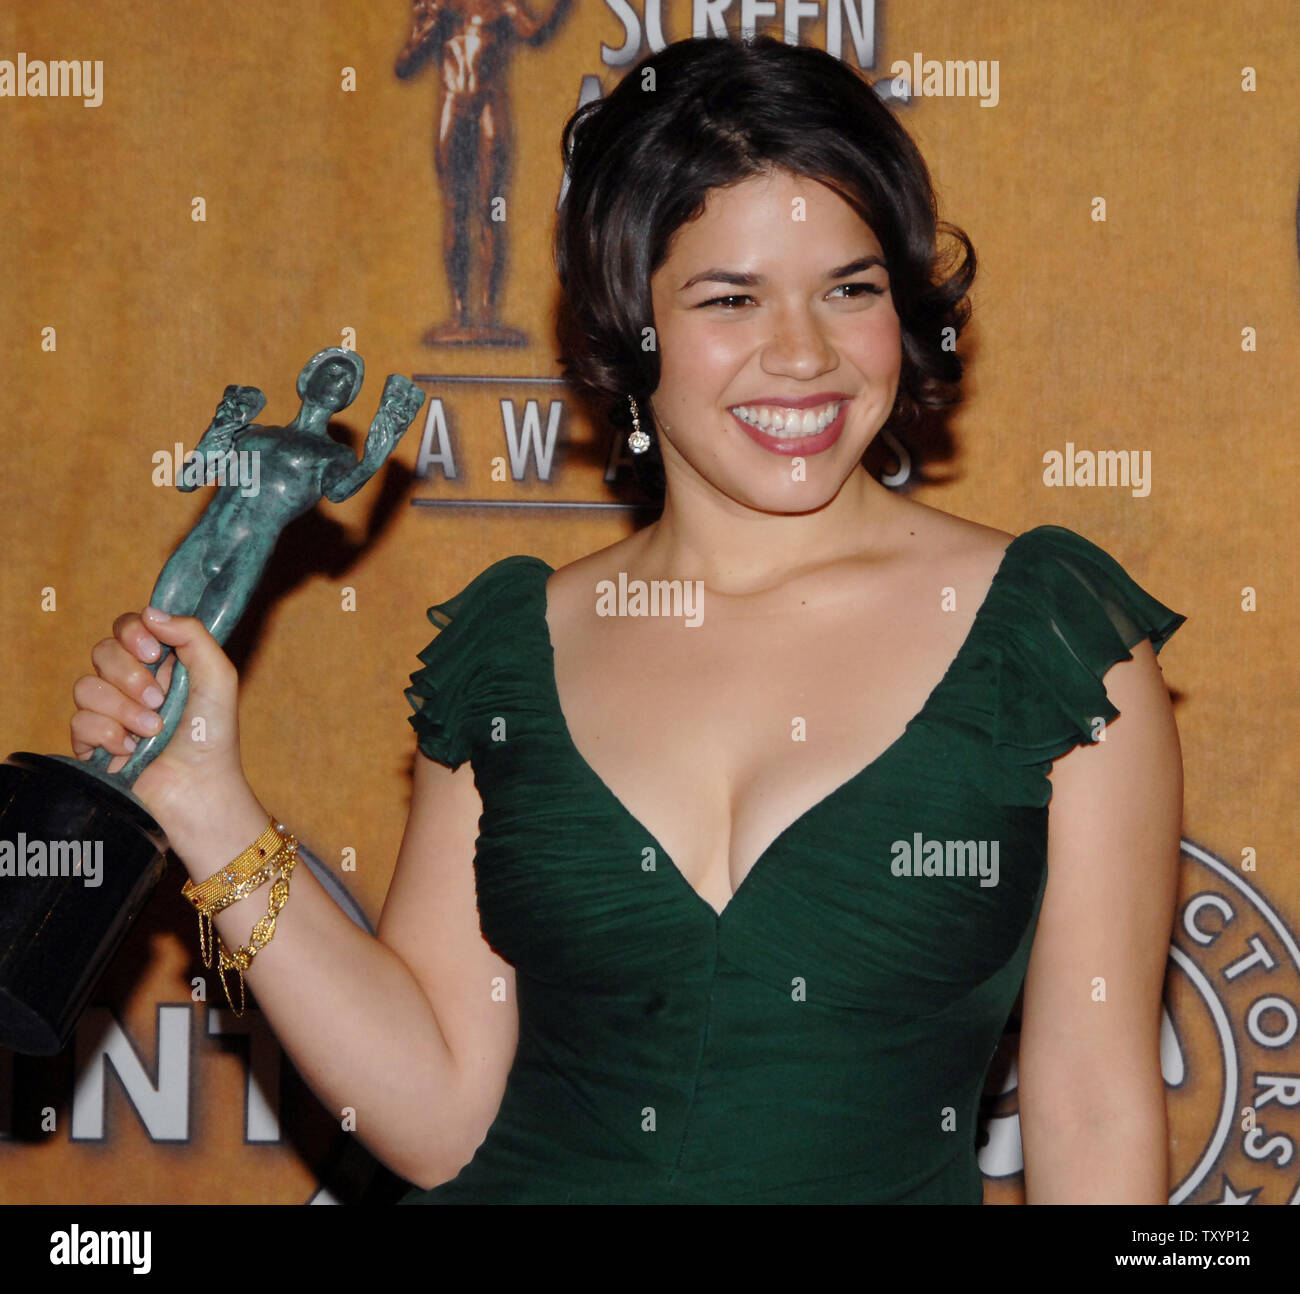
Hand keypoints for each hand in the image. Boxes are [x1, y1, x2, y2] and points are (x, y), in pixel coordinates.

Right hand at [71, 608, 251, 843]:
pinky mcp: (92, 744)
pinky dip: (108, 735)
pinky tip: (130, 750)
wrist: (198, 789)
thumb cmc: (212, 736)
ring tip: (152, 731)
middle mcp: (132, 684)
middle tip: (159, 701)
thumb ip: (193, 636)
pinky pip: (79, 721)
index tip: (153, 650)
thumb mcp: (218, 677)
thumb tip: (150, 612)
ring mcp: (110, 713)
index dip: (132, 633)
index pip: (127, 627)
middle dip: (130, 677)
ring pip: (86, 687)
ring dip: (123, 710)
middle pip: (102, 652)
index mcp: (162, 664)